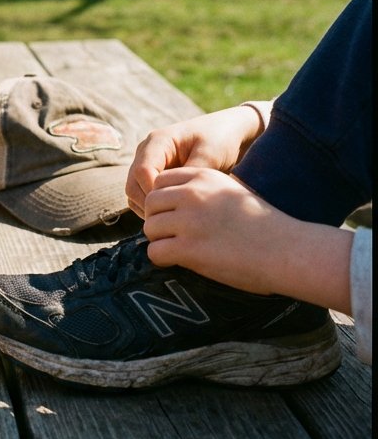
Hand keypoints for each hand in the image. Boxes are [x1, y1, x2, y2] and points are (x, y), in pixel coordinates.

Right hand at [126, 105, 264, 217]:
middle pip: (132, 185)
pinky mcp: (154, 177)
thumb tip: (174, 198)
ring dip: (150, 209)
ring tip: (175, 220)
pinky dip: (154, 209)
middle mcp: (147, 153)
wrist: (228, 134)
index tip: (175, 208)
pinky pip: (143, 197)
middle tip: (175, 220)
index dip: (154, 193)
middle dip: (150, 205)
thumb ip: (189, 175)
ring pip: (134, 193)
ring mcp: (148, 165)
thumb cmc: (220, 140)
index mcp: (157, 142)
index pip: (142, 171)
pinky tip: (175, 216)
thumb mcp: (209, 156)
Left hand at [142, 168, 284, 292]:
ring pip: (150, 228)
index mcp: (203, 176)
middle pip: (150, 203)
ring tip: (177, 249)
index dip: (163, 201)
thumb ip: (203, 190)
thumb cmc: (265, 225)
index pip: (159, 181)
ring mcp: (189, 221)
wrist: (289, 250)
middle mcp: (192, 194)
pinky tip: (177, 262)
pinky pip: (155, 252)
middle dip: (157, 220)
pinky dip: (161, 259)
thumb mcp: (232, 191)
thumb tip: (174, 201)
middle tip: (172, 235)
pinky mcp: (190, 249)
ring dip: (159, 241)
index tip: (173, 215)